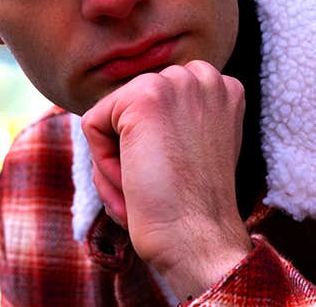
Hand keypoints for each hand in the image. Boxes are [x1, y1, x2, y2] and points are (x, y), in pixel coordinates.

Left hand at [81, 60, 251, 298]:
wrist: (197, 240)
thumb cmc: (190, 209)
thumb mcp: (194, 149)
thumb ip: (173, 120)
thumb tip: (115, 113)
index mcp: (222, 88)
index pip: (155, 104)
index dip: (155, 146)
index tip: (179, 176)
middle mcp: (205, 76)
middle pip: (130, 109)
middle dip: (133, 150)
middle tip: (163, 185)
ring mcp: (177, 82)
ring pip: (110, 119)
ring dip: (117, 159)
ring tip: (150, 185)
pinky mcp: (145, 95)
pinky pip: (93, 125)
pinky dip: (103, 163)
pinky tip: (135, 181)